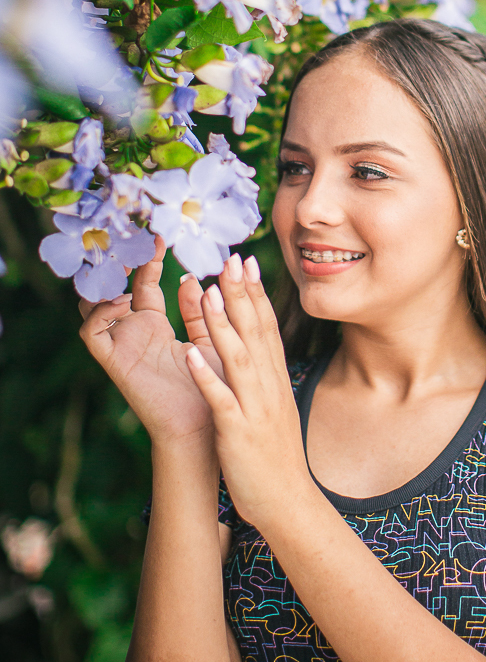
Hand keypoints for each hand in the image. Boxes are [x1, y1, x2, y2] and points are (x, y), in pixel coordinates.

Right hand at [79, 236, 223, 445]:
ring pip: (92, 307)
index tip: (161, 234)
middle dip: (118, 265)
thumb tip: (191, 276)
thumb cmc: (216, 386)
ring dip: (103, 284)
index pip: (145, 283)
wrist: (210, 428)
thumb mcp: (212, 338)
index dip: (150, 259)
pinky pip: (92, 334)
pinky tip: (125, 302)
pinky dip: (100, 314)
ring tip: (124, 267)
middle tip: (132, 240)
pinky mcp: (115, 363)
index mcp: (156, 326)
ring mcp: (123, 347)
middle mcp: (135, 333)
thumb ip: (200, 309)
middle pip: (114, 288)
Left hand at [183, 253, 306, 524]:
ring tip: (207, 291)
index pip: (268, 328)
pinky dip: (206, 377)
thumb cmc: (275, 456)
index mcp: (276, 380)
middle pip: (256, 333)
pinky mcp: (238, 432)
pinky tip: (190, 355)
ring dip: (222, 324)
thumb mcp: (273, 407)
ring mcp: (255, 409)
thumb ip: (262, 376)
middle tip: (231, 258)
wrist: (288, 501)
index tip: (247, 262)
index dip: (257, 294)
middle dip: (242, 294)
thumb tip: (253, 347)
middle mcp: (269, 387)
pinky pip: (220, 400)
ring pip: (238, 359)